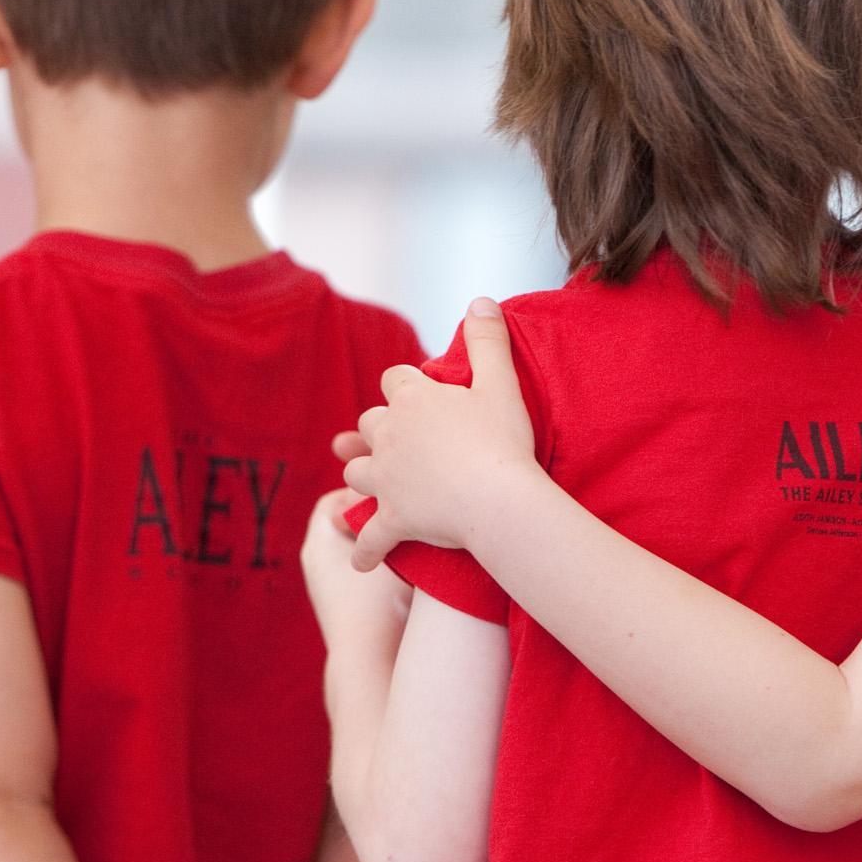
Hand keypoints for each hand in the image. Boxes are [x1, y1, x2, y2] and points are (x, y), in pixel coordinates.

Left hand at [302, 490, 410, 655]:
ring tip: (409, 546)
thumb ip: (400, 521)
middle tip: (402, 517)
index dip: (363, 495)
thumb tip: (414, 500)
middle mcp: (315, 564)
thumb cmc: (383, 604)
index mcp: (319, 543)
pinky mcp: (339, 610)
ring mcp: (325, 590)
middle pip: (342, 526)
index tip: (391, 498)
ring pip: (351, 553)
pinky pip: (355, 577)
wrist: (370, 662)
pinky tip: (405, 575)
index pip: (334, 501)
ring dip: (377, 546)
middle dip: (372, 520)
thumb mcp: (398, 551)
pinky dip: (375, 570)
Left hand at [345, 299, 536, 569]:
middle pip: (368, 425)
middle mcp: (390, 435)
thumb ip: (488, 340)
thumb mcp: (501, 383)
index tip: (420, 397)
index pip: (394, 379)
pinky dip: (365, 551)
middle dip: (378, 432)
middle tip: (395, 443)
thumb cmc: (504, 442)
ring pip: (357, 473)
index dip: (405, 386)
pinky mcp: (392, 519)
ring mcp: (387, 479)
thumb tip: (481, 300)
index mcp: (413, 399)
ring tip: (374, 487)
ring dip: (364, 478)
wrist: (499, 499)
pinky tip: (362, 561)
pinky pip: (369, 538)